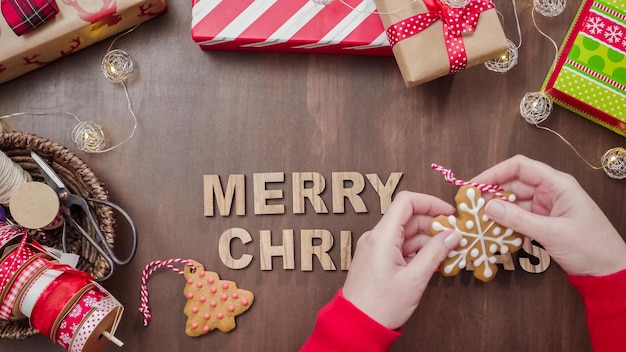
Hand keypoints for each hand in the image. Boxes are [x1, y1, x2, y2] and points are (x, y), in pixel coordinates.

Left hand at [342, 191, 461, 329]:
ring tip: (448, 253)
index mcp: (382, 236)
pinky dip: (417, 250)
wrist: (357, 324)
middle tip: (455, 238)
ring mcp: (375, 247)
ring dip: (427, 240)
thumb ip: (435, 253)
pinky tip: (432, 262)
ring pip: (406, 233)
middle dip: (433, 225)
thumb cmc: (381, 305)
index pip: (406, 201)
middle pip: (408, 217)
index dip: (430, 202)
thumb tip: (453, 235)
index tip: (450, 214)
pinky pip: (400, 246)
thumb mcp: (415, 279)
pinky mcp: (377, 258)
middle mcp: (376, 237)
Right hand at [471, 155, 625, 276]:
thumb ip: (518, 219)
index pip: (520, 167)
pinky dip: (505, 222)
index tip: (473, 185)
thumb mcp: (552, 232)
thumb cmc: (590, 247)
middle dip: (492, 193)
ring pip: (514, 201)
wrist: (609, 272)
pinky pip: (519, 216)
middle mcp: (550, 191)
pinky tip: (493, 230)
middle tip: (470, 206)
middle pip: (513, 183)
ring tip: (478, 219)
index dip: (494, 173)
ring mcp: (547, 207)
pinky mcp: (544, 222)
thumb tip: (487, 207)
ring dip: (497, 210)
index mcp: (557, 184)